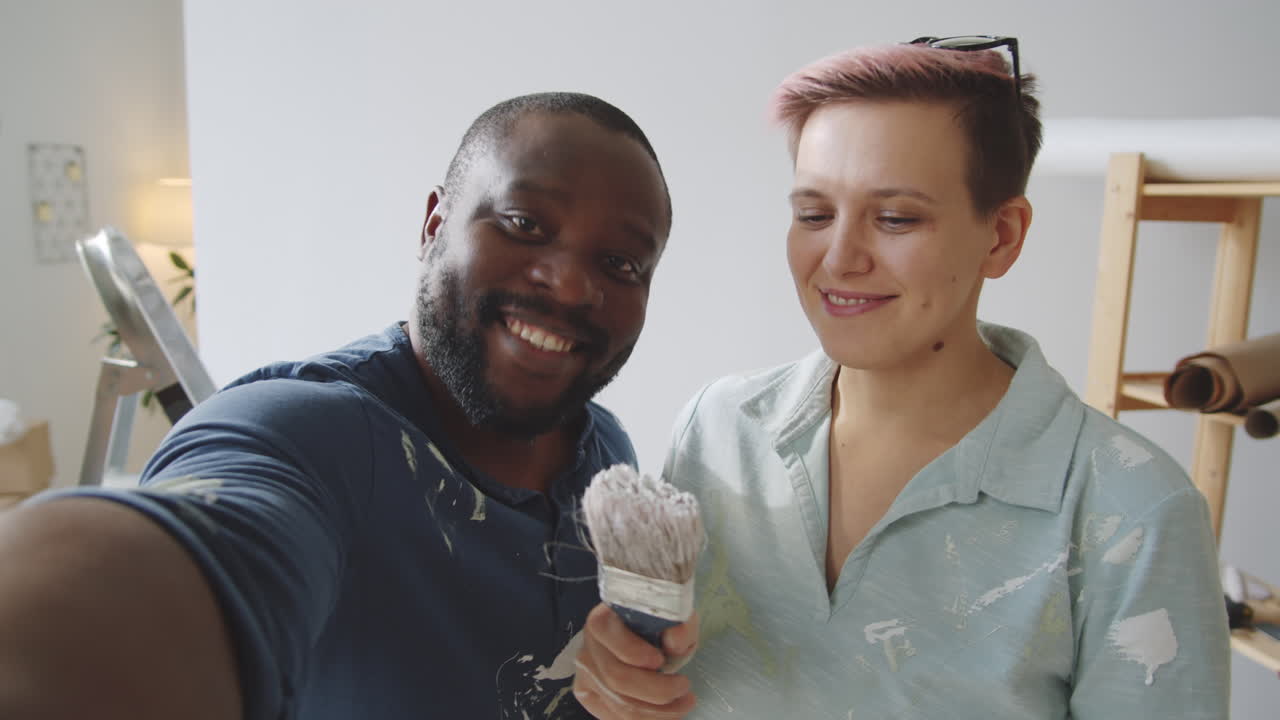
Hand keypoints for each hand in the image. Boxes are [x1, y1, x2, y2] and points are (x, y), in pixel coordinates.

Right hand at [573, 603, 698, 718]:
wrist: (641, 638)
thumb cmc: (656, 628)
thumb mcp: (674, 618)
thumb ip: (680, 625)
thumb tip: (675, 641)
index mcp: (602, 622)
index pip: (610, 638)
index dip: (634, 652)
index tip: (660, 660)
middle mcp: (588, 649)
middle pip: (617, 678)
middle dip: (658, 690)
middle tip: (684, 686)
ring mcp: (585, 676)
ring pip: (619, 705)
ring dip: (658, 711)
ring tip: (684, 702)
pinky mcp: (589, 697)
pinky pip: (616, 718)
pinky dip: (647, 719)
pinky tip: (666, 713)